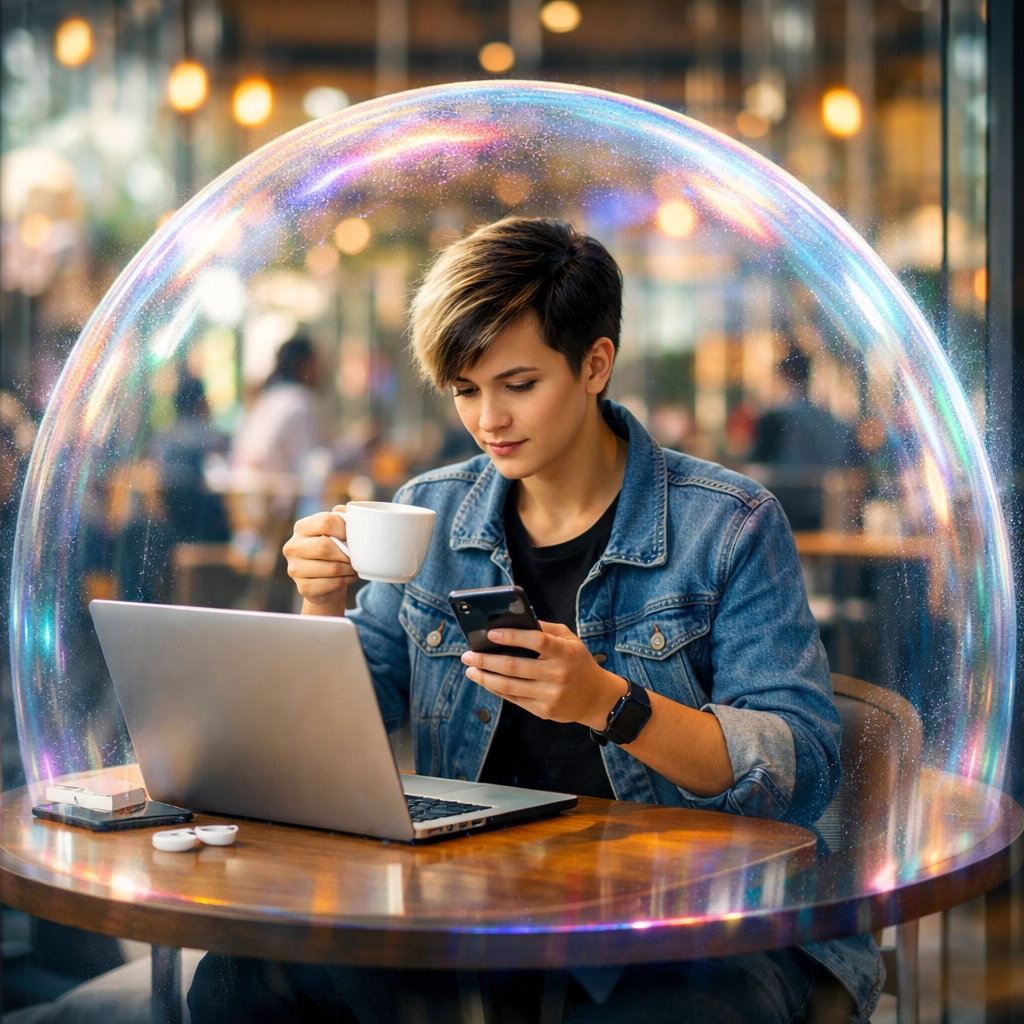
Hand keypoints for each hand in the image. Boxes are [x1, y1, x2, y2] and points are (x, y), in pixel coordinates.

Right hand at [283, 505, 359, 615]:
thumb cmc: (333, 551)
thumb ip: (342, 517)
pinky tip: (348, 578)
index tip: (355, 536)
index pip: (325, 522)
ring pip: (331, 568)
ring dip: (349, 569)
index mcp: (301, 527)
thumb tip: (351, 511)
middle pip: (325, 546)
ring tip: (356, 567)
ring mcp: (295, 569)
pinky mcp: (303, 588)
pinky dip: (345, 581)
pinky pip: (331, 584)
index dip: (345, 528)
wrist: (325, 583)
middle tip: (357, 556)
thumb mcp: (336, 531)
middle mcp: (292, 547)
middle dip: (347, 553)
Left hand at [460, 621, 628, 729]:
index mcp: (566, 652)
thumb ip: (545, 629)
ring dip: (485, 678)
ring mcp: (550, 695)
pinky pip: (514, 699)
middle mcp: (558, 674)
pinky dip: (496, 689)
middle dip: (486, 659)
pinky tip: (485, 680)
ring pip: (510, 686)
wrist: (597, 699)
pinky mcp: (544, 711)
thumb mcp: (570, 640)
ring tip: (470, 669)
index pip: (537, 641)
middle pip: (515, 666)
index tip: (490, 633)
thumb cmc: (579, 662)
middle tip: (467, 654)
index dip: (513, 636)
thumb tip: (514, 620)